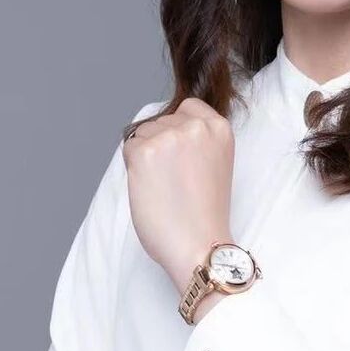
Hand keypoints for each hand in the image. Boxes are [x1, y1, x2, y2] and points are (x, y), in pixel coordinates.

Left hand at [122, 97, 235, 294]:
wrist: (199, 243)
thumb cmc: (206, 212)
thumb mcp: (215, 162)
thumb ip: (199, 140)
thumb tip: (166, 128)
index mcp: (219, 127)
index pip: (188, 107)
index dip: (179, 129)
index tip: (182, 155)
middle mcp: (196, 126)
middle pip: (163, 120)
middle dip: (161, 143)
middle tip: (174, 179)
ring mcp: (170, 137)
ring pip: (143, 134)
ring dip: (146, 156)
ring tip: (165, 186)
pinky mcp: (145, 151)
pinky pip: (129, 148)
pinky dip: (134, 168)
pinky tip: (151, 188)